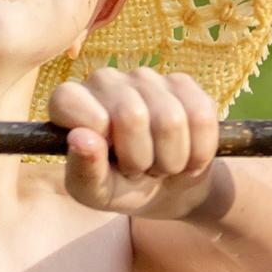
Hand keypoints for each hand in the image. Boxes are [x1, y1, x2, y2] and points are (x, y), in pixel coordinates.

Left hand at [52, 66, 223, 218]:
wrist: (167, 190)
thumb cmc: (120, 188)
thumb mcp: (96, 193)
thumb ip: (83, 170)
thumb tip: (81, 138)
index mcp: (70, 101)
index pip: (70, 100)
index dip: (94, 137)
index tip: (106, 159)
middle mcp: (105, 80)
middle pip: (131, 115)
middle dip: (140, 159)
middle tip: (138, 170)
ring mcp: (146, 78)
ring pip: (171, 119)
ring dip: (171, 160)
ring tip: (159, 164)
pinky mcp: (184, 83)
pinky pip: (201, 118)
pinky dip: (198, 152)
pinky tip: (186, 155)